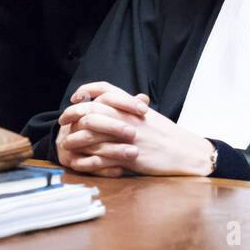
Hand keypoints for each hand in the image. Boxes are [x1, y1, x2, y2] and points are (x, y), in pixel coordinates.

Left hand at [58, 82, 214, 177]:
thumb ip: (131, 109)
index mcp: (133, 105)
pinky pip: (101, 155)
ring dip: (75, 137)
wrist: (186, 152)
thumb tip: (117, 103)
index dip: (88, 90)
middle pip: (93, 108)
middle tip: (63, 120)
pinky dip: (87, 157)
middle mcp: (128, 117)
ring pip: (92, 132)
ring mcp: (127, 136)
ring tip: (66, 142)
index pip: (106, 89)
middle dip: (73, 113)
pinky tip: (79, 160)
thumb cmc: (168, 135)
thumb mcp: (149, 116)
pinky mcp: (128, 155)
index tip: (76, 97)